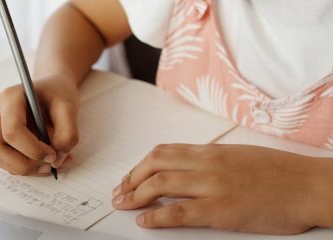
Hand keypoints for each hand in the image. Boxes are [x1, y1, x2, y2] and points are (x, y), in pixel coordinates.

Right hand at [0, 75, 78, 175]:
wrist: (52, 88)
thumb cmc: (58, 94)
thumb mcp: (70, 108)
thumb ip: (68, 134)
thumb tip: (57, 160)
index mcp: (10, 97)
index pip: (12, 131)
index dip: (33, 149)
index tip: (53, 155)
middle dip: (24, 164)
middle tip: (49, 165)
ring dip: (25, 168)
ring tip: (51, 163)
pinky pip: (5, 159)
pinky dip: (26, 166)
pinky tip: (45, 160)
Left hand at [112, 144, 321, 233]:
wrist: (307, 184)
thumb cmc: (276, 171)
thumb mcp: (238, 156)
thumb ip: (211, 161)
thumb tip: (187, 168)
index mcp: (211, 151)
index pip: (164, 152)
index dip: (140, 165)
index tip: (130, 176)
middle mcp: (207, 163)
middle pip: (155, 164)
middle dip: (131, 178)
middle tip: (119, 192)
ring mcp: (213, 185)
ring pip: (161, 184)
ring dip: (136, 194)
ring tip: (123, 204)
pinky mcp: (222, 209)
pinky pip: (180, 211)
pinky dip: (157, 216)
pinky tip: (144, 221)